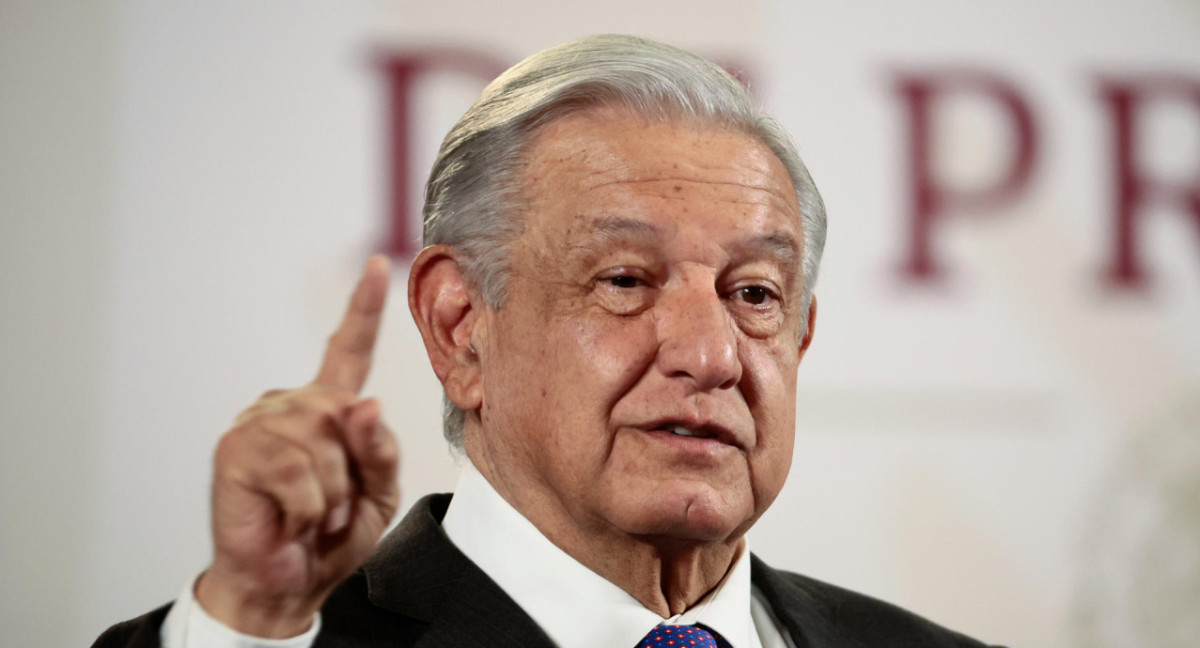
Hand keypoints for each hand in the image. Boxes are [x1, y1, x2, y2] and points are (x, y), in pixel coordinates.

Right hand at [195, 255, 400, 637]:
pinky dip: (306, 506)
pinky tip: (289, 519)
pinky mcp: (237, 448)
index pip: (350, 350)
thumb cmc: (330, 536)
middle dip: (353, 470)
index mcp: (328, 410)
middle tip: (331, 506)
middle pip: (348, 412)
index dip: (364, 308)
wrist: (288, 584)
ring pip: (323, 441)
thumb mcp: (377, 494)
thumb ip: (380, 449)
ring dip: (329, 494)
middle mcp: (292, 405)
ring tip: (310, 515)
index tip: (381, 265)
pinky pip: (296, 468)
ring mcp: (261, 421)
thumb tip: (366, 404)